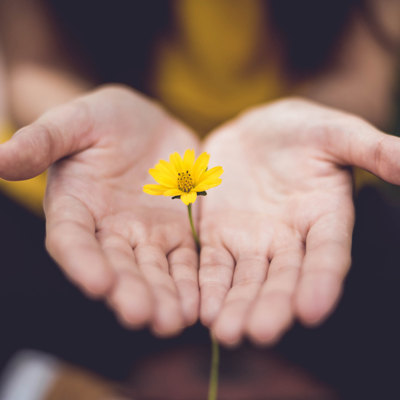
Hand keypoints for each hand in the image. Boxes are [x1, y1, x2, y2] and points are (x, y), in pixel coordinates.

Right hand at [0, 86, 199, 335]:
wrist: (148, 125)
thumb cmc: (105, 119)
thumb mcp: (76, 121)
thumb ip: (44, 140)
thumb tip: (0, 158)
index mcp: (76, 207)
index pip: (72, 240)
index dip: (82, 262)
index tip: (97, 283)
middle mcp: (109, 230)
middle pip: (117, 266)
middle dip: (129, 291)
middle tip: (143, 316)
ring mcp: (146, 235)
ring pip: (153, 271)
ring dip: (163, 297)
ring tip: (174, 321)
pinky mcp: (177, 233)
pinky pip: (185, 261)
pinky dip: (191, 282)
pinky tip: (199, 303)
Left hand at [199, 98, 399, 344]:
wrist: (255, 131)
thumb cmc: (302, 130)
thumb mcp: (337, 132)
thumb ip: (373, 150)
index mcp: (324, 218)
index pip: (327, 255)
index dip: (322, 282)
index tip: (311, 311)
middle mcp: (289, 239)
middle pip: (283, 278)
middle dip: (272, 306)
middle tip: (259, 333)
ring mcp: (252, 240)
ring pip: (246, 279)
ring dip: (237, 306)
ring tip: (227, 333)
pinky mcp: (219, 235)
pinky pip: (213, 264)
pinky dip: (209, 286)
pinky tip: (203, 310)